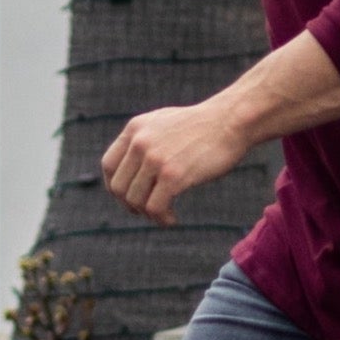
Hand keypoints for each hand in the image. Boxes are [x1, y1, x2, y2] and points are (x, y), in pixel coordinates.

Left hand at [101, 97, 251, 225]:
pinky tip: (172, 219)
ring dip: (148, 214)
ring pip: (135, 200)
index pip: (108, 166)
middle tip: (148, 211)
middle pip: (119, 187)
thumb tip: (131, 165)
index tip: (129, 198)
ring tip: (164, 215)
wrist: (231, 121)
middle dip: (130, 205)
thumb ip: (144, 139)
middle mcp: (140, 142)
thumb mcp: (163, 122)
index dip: (115, 187)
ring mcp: (155, 159)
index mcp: (135, 129)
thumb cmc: (203, 126)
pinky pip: (154, 208)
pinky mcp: (173, 175)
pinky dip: (162, 219)